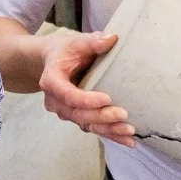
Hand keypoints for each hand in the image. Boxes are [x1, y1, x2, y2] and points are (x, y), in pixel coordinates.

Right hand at [38, 31, 134, 146]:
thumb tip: (112, 38)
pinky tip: (128, 141)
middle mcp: (56, 102)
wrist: (52, 62)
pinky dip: (111, 135)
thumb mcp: (75, 42)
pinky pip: (93, 128)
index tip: (107, 98)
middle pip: (78, 114)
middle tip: (123, 115)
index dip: (86, 99)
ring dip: (108, 130)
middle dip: (101, 117)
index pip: (68, 95)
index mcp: (52, 82)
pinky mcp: (78, 117)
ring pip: (86, 124)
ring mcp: (67, 112)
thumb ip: (91, 41)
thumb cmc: (65, 51)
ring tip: (129, 132)